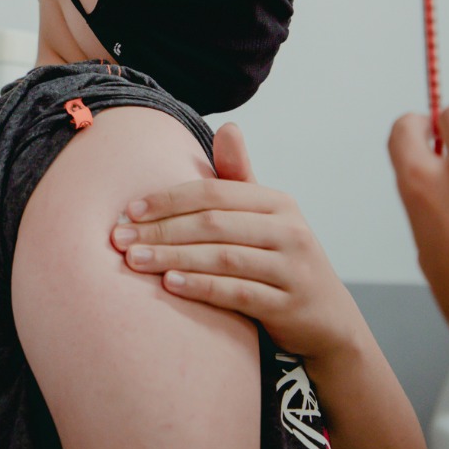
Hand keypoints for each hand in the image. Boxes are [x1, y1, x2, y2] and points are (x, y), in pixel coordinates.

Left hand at [111, 123, 363, 359]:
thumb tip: (228, 126)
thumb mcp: (266, 217)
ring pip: (223, 257)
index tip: (129, 210)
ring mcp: (293, 268)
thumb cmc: (281, 261)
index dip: (168, 199)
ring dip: (172, 257)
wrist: (328, 322)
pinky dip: (202, 287)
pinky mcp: (290, 304)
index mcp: (277, 203)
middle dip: (161, 229)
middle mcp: (290, 231)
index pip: (214, 193)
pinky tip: (170, 284)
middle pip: (213, 224)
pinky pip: (239, 293)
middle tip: (119, 239)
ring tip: (135, 261)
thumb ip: (241, 178)